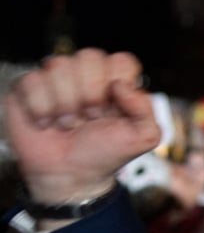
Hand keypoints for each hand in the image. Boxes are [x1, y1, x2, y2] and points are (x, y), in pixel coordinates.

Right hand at [4, 48, 160, 203]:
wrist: (70, 175)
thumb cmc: (105, 153)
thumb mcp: (142, 137)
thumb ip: (146, 110)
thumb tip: (121, 85)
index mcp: (117, 80)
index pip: (121, 61)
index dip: (117, 87)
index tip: (114, 112)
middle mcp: (87, 74)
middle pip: (90, 57)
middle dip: (92, 96)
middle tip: (90, 119)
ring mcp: (57, 77)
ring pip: (59, 66)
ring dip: (66, 105)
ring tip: (69, 123)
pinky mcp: (29, 85)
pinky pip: (33, 80)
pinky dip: (41, 109)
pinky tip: (47, 122)